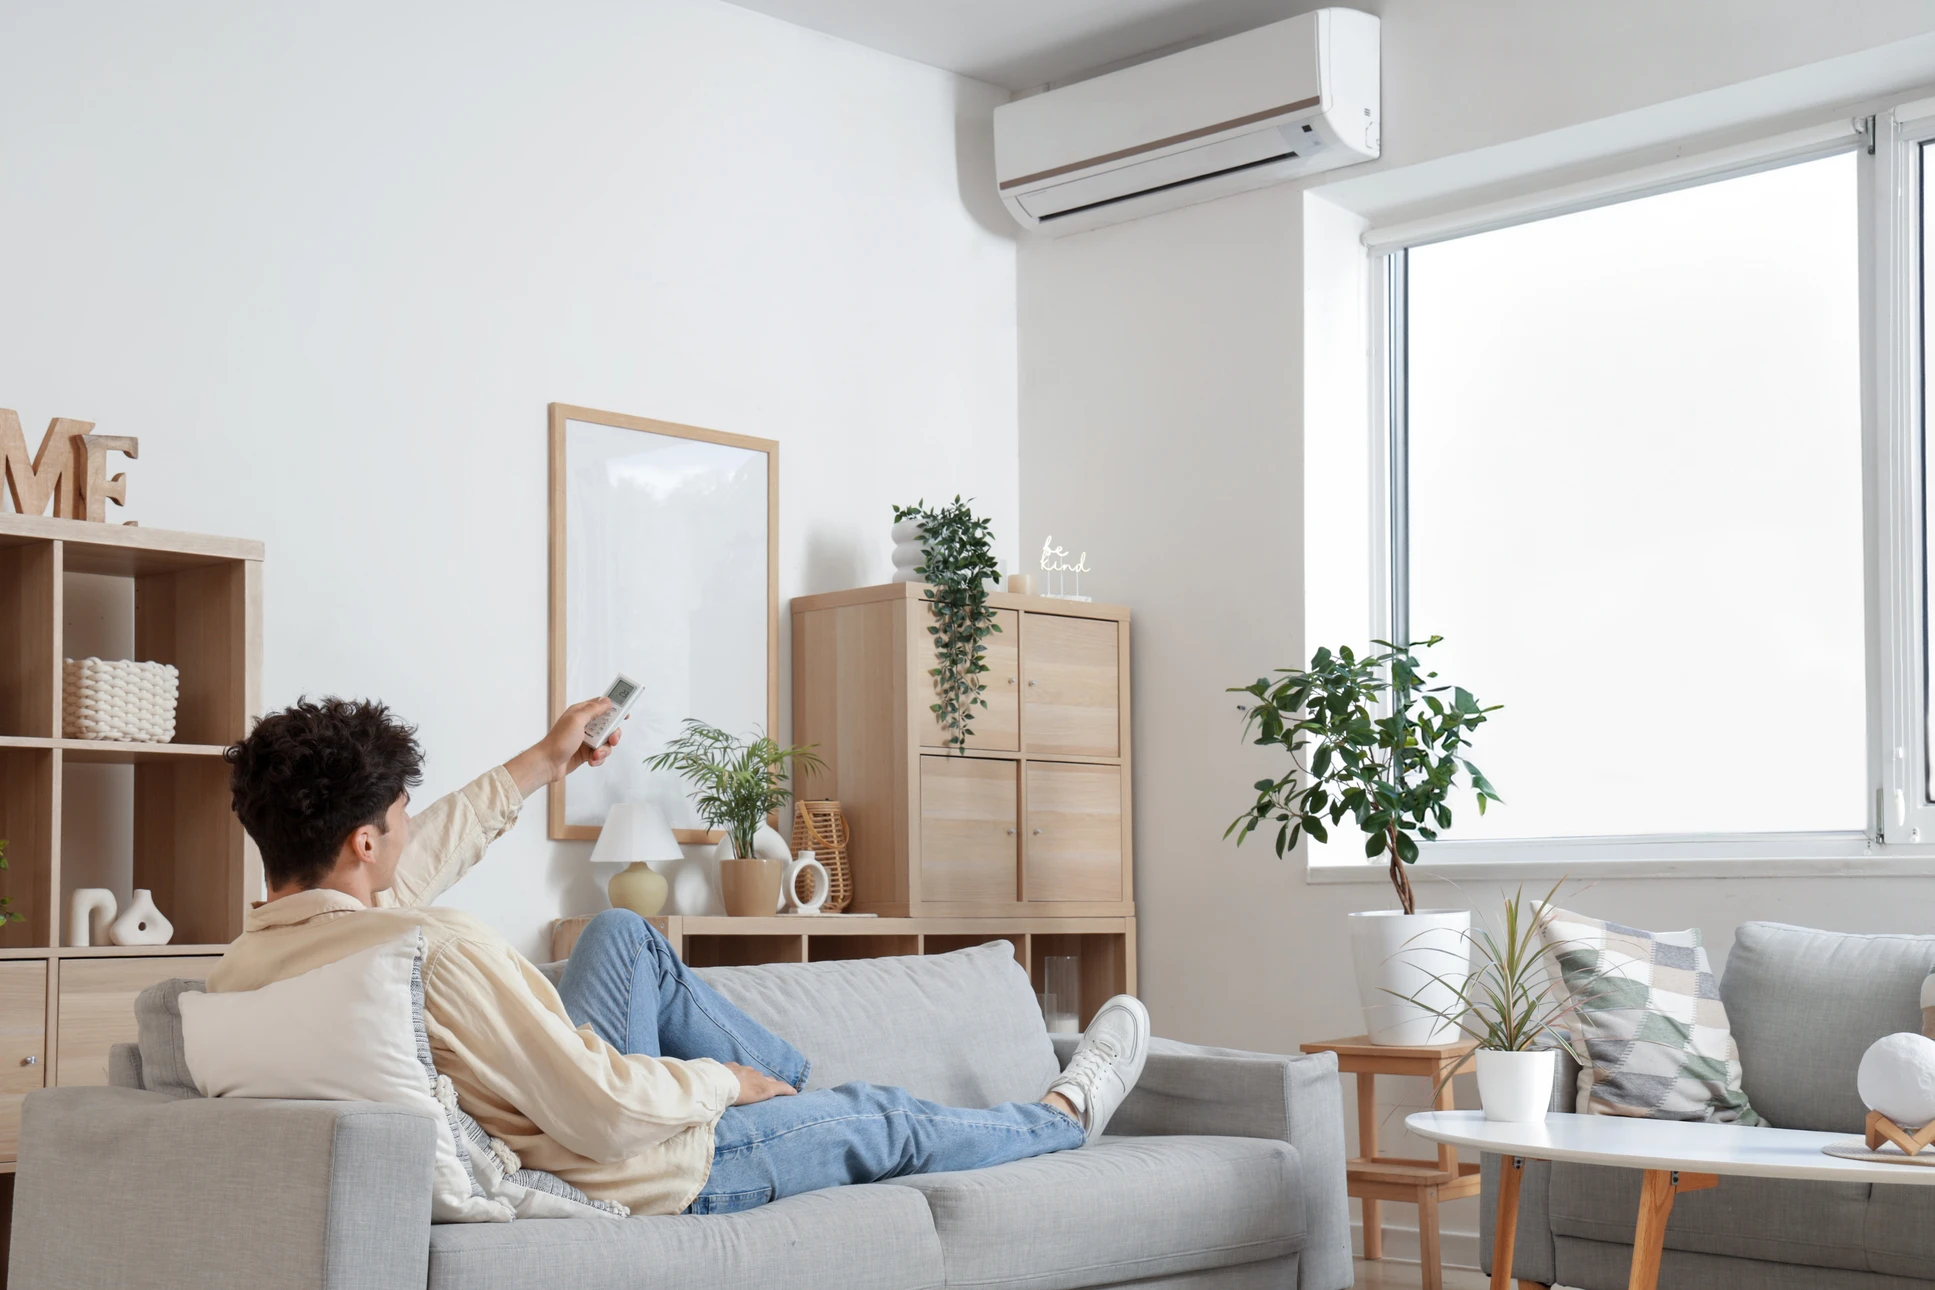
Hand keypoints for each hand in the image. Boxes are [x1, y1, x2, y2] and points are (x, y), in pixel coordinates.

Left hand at [504, 697, 623, 795]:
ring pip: (606, 742)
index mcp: (581, 713)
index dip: (615, 708)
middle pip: (609, 726)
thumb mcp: (577, 720)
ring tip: (595, 755)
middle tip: (612, 740)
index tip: (625, 714)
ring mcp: (586, 739)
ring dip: (604, 750)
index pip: (602, 705)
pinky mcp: (587, 753)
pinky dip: (598, 758)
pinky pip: (601, 753)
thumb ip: (593, 710)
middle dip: (613, 734)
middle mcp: (585, 725)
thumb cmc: (559, 740)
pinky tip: (591, 761)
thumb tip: (607, 701)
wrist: (548, 764)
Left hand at [724, 1062, 796, 1105]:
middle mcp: (757, 1076)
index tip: (794, 1092)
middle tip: (772, 1089)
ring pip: (754, 1074)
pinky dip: (742, 1074)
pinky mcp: (733, 1066)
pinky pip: (741, 1070)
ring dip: (755, 1079)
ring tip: (751, 1086)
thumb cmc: (734, 1098)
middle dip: (771, 1084)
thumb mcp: (752, 1101)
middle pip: (768, 1079)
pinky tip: (736, 1078)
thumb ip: (760, 1098)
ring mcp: (745, 1070)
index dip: (788, 1090)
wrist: (717, 1083)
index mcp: (763, 1087)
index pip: (780, 1087)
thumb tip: (765, 1116)